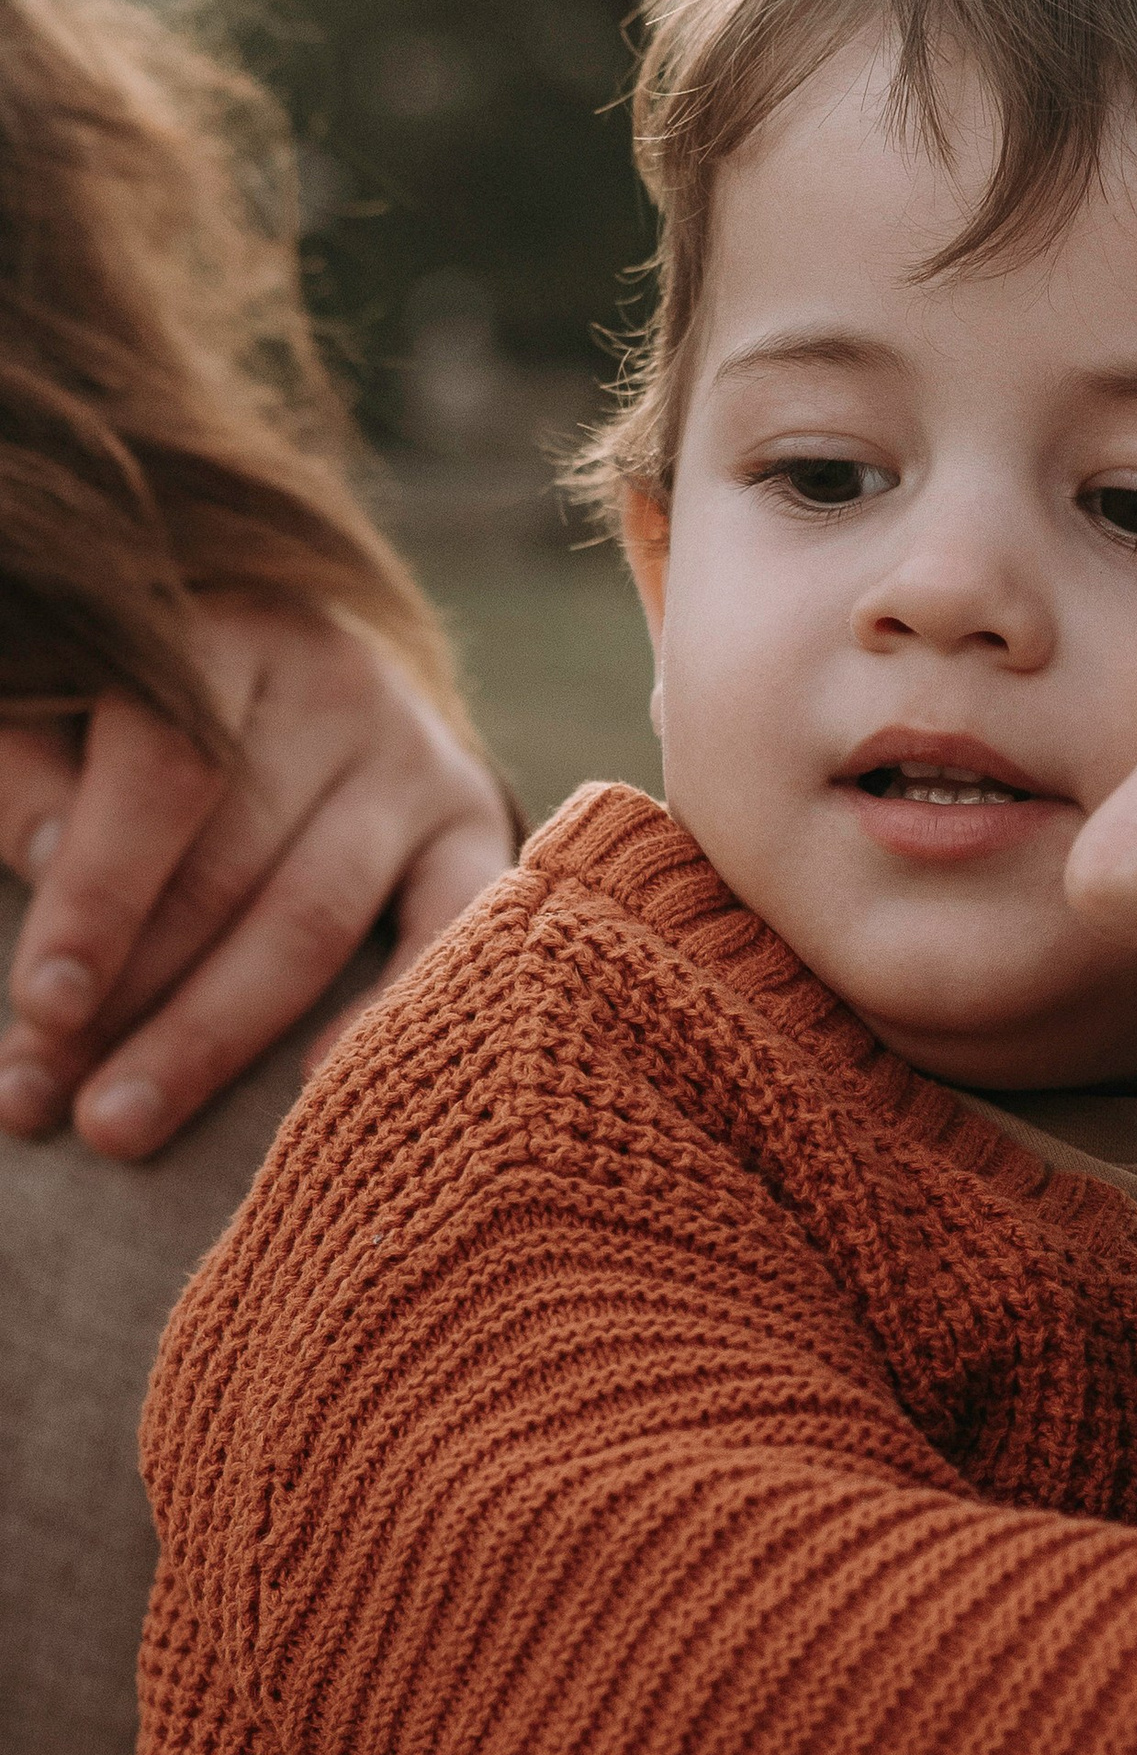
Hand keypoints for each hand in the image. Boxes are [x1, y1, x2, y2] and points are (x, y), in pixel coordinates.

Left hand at [0, 603, 514, 1158]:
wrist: (305, 674)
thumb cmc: (144, 710)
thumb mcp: (61, 709)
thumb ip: (32, 774)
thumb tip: (49, 864)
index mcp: (222, 631)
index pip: (165, 772)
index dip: (99, 896)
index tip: (43, 1007)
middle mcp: (335, 685)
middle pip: (232, 866)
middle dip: (135, 1000)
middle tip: (61, 1106)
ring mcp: (416, 760)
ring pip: (313, 919)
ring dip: (213, 1035)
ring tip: (126, 1123)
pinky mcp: (474, 824)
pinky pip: (447, 932)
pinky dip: (387, 1011)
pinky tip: (313, 1087)